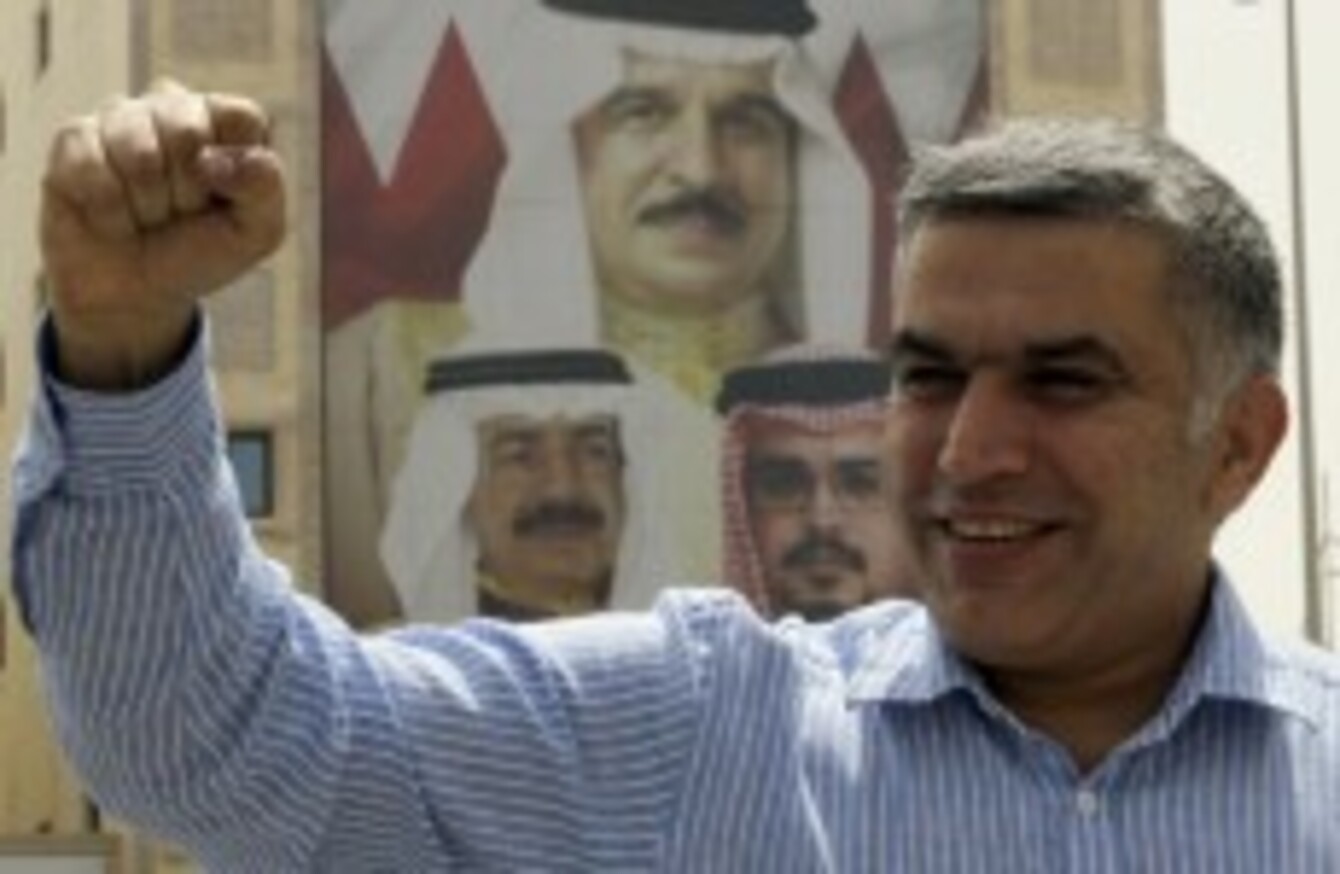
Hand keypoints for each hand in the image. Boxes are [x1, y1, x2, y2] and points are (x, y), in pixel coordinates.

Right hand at [41, 79, 285, 389]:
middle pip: (187, 131)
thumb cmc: (200, 252)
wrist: (135, 292)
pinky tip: (113, 217)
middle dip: (187, 192)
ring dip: (148, 205)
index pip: (241, 116)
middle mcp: (172, 106)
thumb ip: (265, 188)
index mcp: (224, 121)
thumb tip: (218, 156)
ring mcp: (120, 117)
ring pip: (138, 153)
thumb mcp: (256, 233)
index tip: (223, 198)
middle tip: (180, 212)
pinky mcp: (75, 138)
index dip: (233, 167)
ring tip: (146, 214)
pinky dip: (110, 212)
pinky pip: (95, 169)